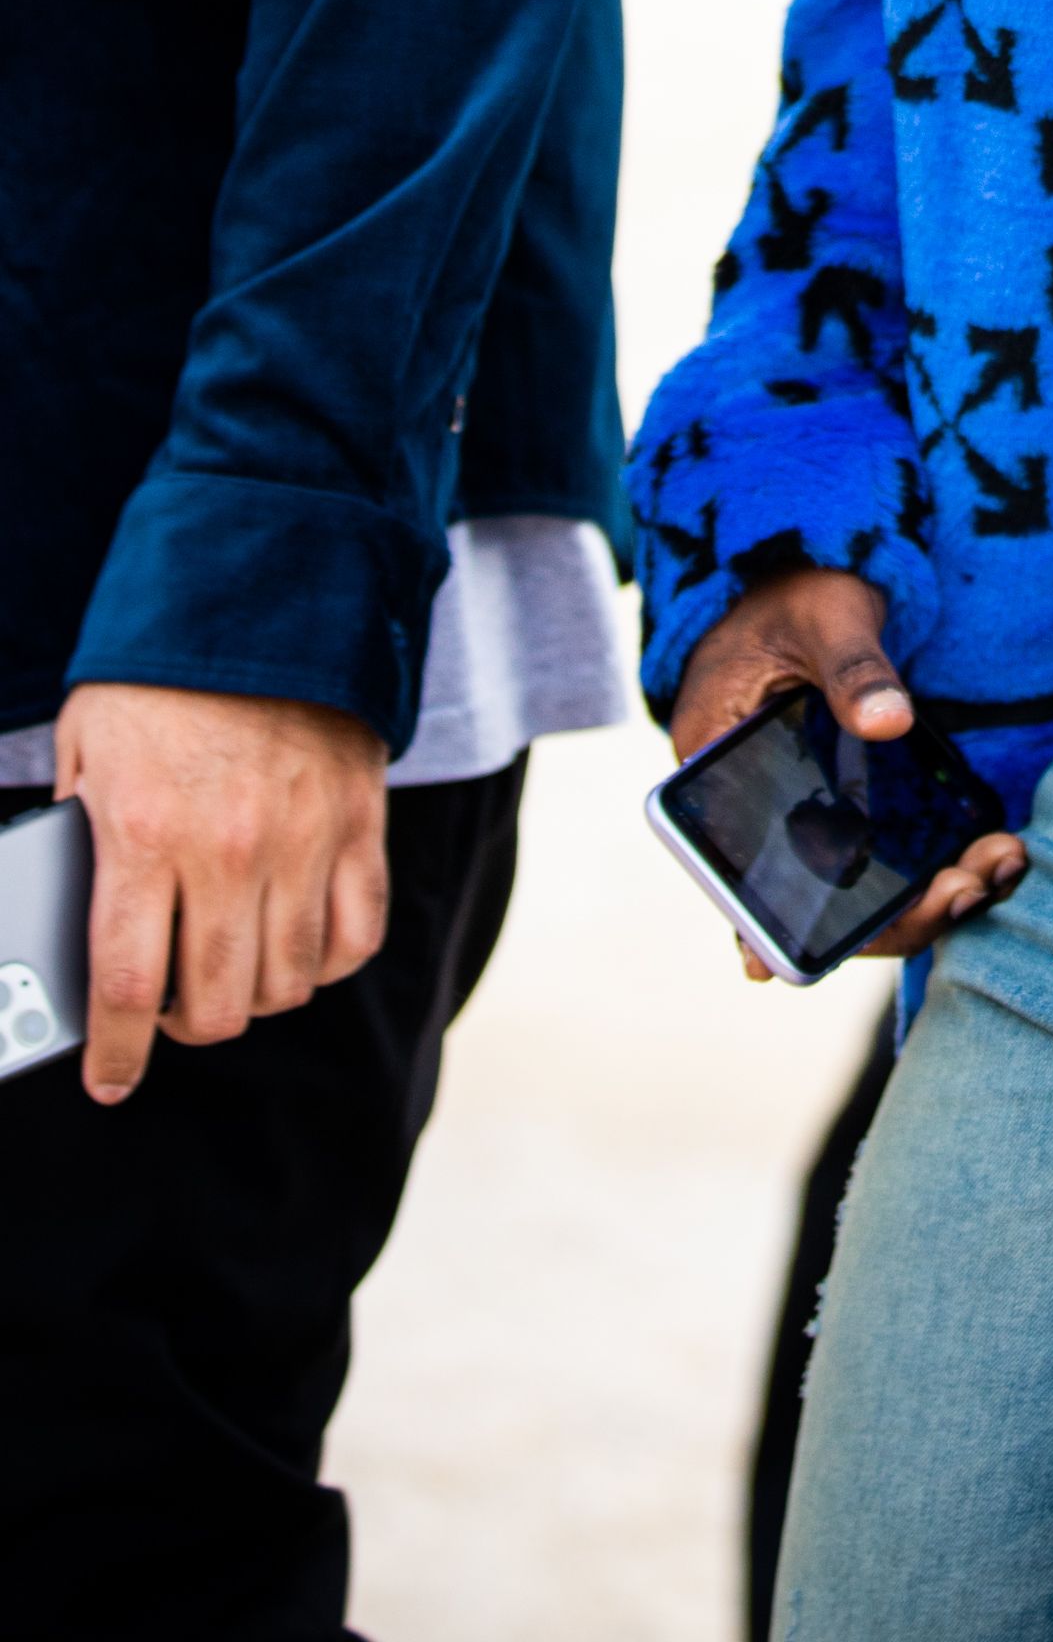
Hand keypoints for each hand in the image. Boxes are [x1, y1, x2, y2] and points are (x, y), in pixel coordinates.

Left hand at [55, 684, 389, 1106]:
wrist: (263, 590)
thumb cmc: (161, 673)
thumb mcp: (85, 751)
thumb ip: (80, 840)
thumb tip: (73, 923)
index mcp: (146, 834)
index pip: (129, 988)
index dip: (117, 1053)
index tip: (110, 1080)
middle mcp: (229, 849)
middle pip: (217, 1004)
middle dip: (184, 1029)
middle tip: (170, 1011)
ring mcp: (304, 839)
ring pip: (287, 981)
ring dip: (254, 996)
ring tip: (231, 971)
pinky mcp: (361, 822)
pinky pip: (356, 934)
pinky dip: (326, 961)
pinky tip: (297, 947)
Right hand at [668, 568, 1024, 978]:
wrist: (807, 572)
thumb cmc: (798, 592)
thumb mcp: (825, 615)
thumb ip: (853, 665)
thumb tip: (888, 722)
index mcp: (715, 778)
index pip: (751, 885)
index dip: (806, 930)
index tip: (873, 933)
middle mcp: (755, 816)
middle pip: (818, 902)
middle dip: (903, 910)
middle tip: (975, 881)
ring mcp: (805, 817)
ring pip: (861, 891)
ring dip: (930, 894)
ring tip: (1001, 863)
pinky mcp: (849, 806)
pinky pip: (887, 860)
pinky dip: (936, 867)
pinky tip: (992, 858)